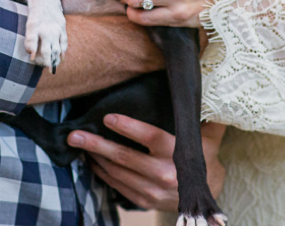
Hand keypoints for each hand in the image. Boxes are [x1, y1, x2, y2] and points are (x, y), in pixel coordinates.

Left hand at [68, 114, 226, 210]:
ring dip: (95, 157)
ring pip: (117, 172)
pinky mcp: (144, 201)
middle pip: (125, 157)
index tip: (107, 117)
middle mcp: (165, 174)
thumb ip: (204, 113)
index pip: (151, 138)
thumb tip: (198, 83)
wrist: (207, 195)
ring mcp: (153, 190)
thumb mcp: (209, 135)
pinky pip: (117, 186)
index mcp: (179, 154)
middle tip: (75, 135)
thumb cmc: (205, 156)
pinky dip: (101, 172)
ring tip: (77, 143)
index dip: (128, 128)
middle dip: (97, 145)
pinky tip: (90, 160)